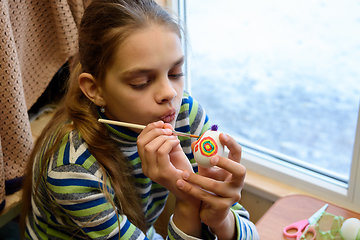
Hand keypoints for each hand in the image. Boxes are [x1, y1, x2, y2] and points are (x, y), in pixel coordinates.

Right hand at [137, 121, 201, 236]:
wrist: (192, 190)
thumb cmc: (184, 171)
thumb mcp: (174, 151)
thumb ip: (168, 138)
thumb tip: (165, 124)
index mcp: (146, 163)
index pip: (139, 141)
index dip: (149, 129)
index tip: (161, 123)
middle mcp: (146, 168)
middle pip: (142, 142)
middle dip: (155, 131)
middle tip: (168, 130)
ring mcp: (153, 172)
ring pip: (150, 147)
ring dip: (163, 137)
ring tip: (174, 138)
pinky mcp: (163, 174)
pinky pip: (161, 152)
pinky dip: (169, 143)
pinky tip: (177, 143)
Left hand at [176, 133, 244, 239]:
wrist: (211, 212)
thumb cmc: (209, 186)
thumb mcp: (207, 171)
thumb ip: (203, 158)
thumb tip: (194, 142)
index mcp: (234, 170)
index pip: (238, 154)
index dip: (231, 144)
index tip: (221, 135)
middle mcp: (238, 183)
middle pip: (239, 171)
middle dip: (225, 163)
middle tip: (211, 158)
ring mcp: (232, 196)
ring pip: (215, 186)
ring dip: (197, 179)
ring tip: (184, 173)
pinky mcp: (222, 207)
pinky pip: (205, 196)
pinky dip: (191, 190)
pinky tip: (180, 184)